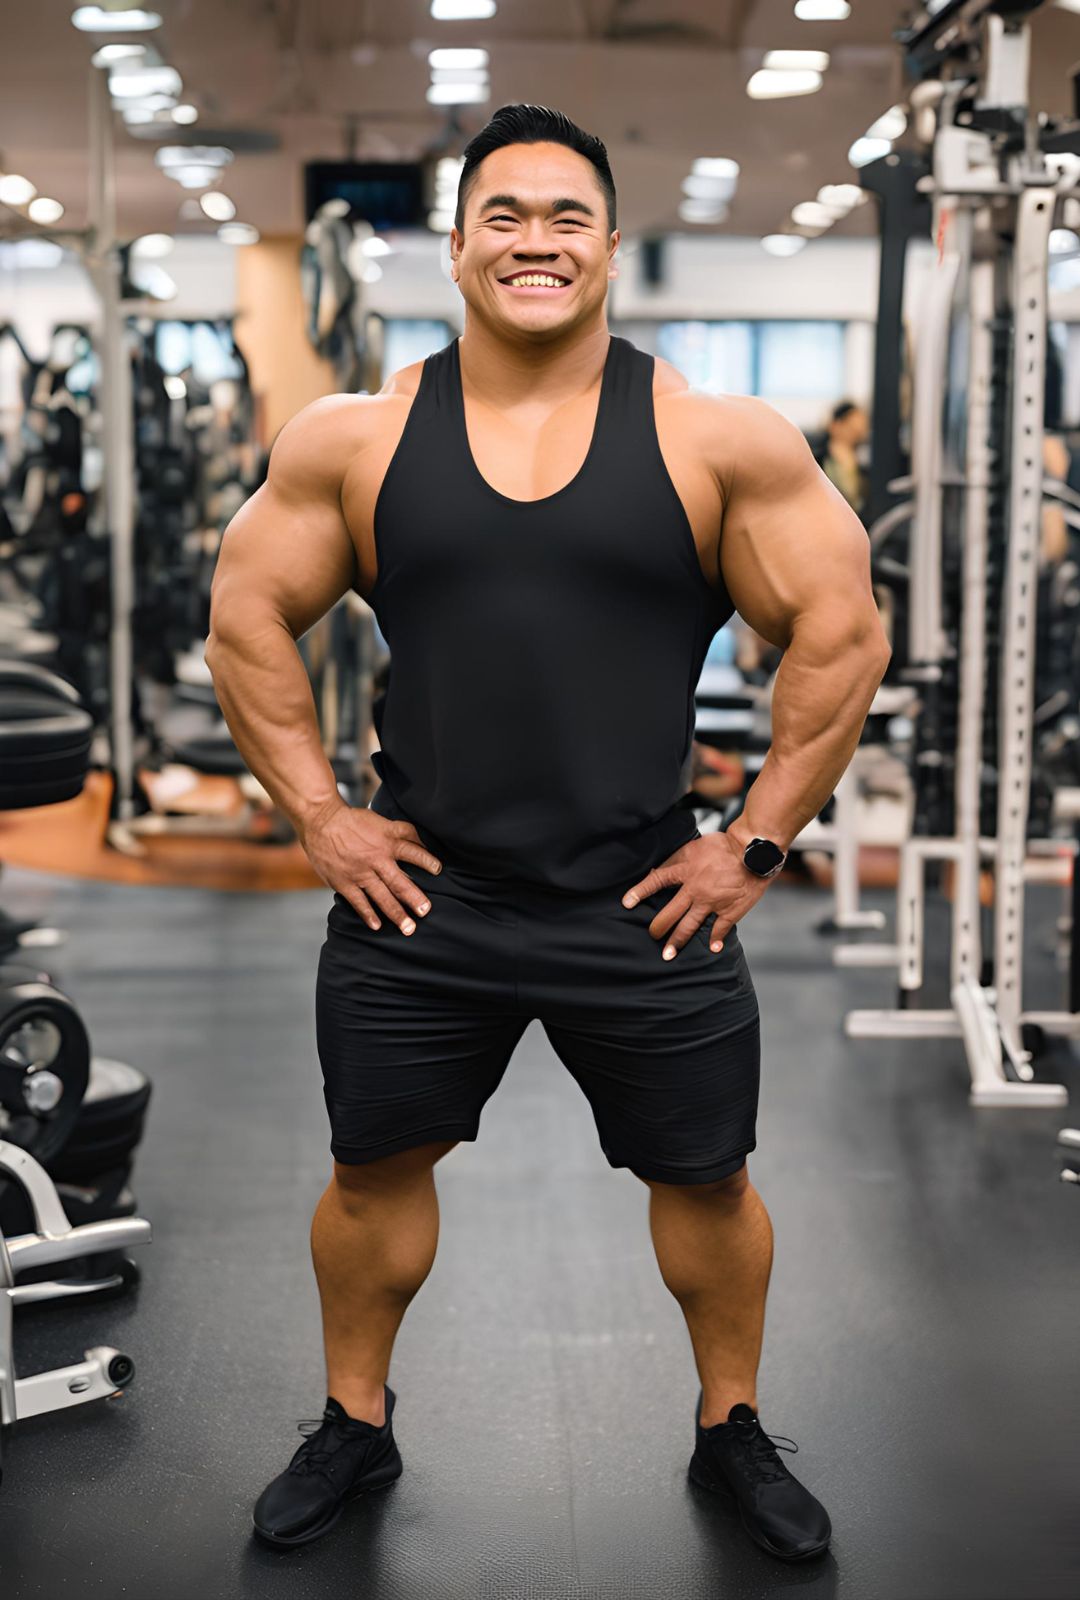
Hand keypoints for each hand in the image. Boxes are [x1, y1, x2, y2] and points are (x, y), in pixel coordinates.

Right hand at [299, 798, 442, 933]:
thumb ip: (401, 832)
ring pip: (382, 896)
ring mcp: (360, 873)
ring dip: (396, 913)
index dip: (427, 861)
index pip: (413, 852)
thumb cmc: (353, 820)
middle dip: (415, 898)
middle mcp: (377, 859)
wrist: (321, 820)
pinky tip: (377, 926)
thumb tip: (422, 842)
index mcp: (387, 842)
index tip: (438, 870)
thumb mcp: (381, 821)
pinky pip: (359, 902)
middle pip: (400, 882)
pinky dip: (368, 914)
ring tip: (408, 928)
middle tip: (426, 911)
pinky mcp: (344, 882)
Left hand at [620, 831, 769, 959]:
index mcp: (686, 869)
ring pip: (689, 926)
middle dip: (658, 927)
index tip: (627, 903)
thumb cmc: (725, 845)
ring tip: (669, 954)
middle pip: (670, 913)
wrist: (754, 850)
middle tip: (652, 936)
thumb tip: (658, 870)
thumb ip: (678, 859)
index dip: (640, 891)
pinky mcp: (730, 910)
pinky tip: (712, 949)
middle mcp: (695, 888)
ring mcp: (712, 902)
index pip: (656, 881)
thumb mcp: (695, 846)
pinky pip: (719, 929)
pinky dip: (715, 940)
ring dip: (678, 941)